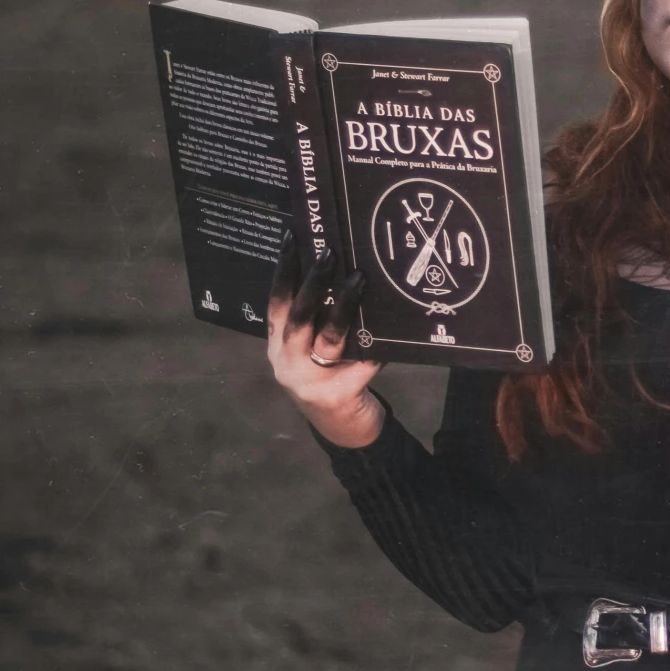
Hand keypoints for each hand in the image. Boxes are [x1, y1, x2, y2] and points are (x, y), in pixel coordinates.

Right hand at [266, 237, 385, 447]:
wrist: (343, 432)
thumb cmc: (329, 381)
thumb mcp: (311, 352)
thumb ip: (315, 324)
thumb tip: (339, 274)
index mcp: (278, 347)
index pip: (276, 304)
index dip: (283, 271)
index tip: (292, 238)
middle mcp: (287, 362)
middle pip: (299, 316)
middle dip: (314, 282)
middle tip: (329, 253)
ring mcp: (311, 381)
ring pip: (330, 336)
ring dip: (345, 306)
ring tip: (359, 278)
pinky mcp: (339, 394)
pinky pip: (364, 361)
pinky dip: (378, 344)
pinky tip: (393, 328)